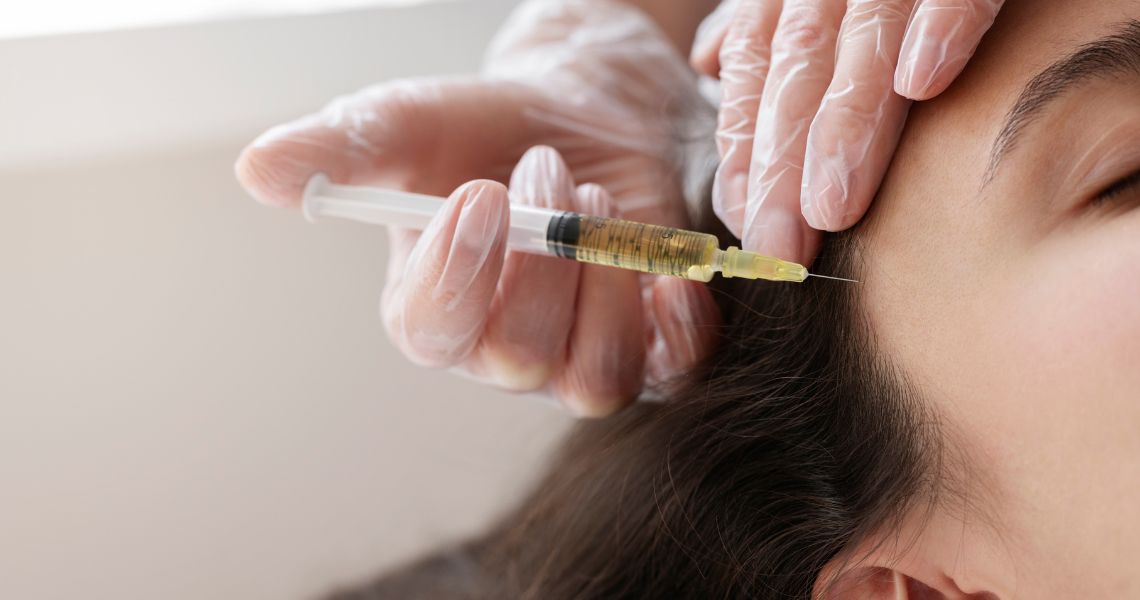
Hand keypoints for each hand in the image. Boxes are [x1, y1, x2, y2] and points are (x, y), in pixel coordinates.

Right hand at [235, 0, 719, 415]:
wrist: (571, 118)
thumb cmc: (479, 130)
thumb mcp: (403, 126)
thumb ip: (336, 151)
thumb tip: (258, 171)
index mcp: (429, 309)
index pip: (431, 332)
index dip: (457, 276)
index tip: (481, 195)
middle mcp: (499, 351)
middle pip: (518, 358)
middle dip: (542, 258)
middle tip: (546, 169)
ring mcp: (574, 355)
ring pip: (593, 377)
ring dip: (604, 282)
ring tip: (596, 196)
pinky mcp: (645, 342)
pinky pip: (670, 372)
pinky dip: (679, 331)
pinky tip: (672, 272)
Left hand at [690, 0, 1003, 262]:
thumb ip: (770, 23)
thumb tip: (710, 61)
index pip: (754, 67)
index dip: (745, 144)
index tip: (742, 221)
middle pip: (797, 68)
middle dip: (783, 160)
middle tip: (779, 244)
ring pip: (860, 36)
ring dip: (846, 120)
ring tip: (833, 202)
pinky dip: (941, 23)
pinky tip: (924, 81)